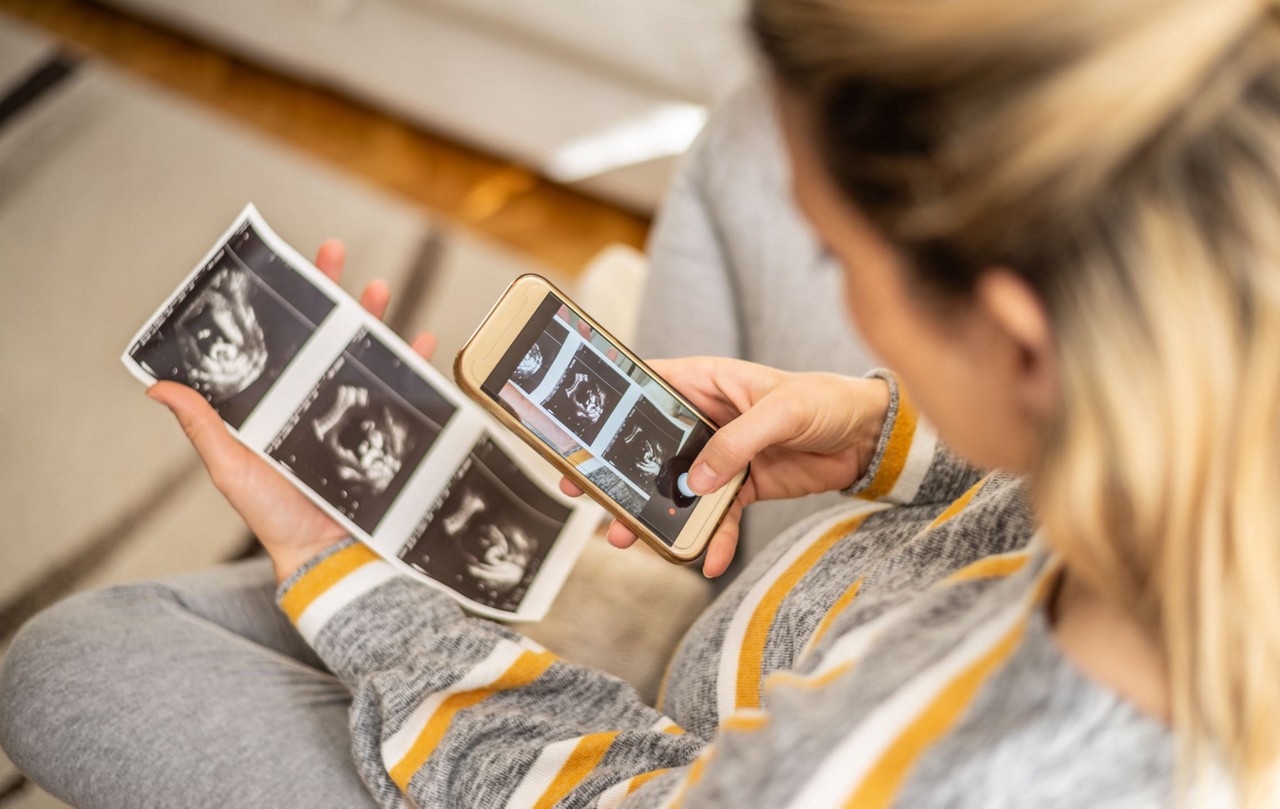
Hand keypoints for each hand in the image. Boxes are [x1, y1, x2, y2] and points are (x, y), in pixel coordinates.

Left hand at [147, 240, 437, 582]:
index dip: (282, 302)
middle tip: (333, 252)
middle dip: (332, 290)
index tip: (279, 264)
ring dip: (374, 316)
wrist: (328, 556)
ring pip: (367, 350)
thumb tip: (158, 386)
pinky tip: (423, 340)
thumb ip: (202, 427)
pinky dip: (418, 363)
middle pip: (326, 333)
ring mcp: (356, 411)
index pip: (281, 340)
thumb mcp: (230, 467)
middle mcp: (317, 398)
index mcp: (279, 401)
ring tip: (377, 286)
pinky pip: (409, 390)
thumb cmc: (274, 515)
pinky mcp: (391, 430)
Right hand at [560, 357, 888, 577]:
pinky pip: (718, 515)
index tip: (579, 431)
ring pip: (677, 486)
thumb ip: (736, 441)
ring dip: (656, 514)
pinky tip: (706, 559)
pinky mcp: (743, 484)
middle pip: (651, 445)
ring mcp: (722, 454)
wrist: (870, 438)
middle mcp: (706, 417)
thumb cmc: (827, 401)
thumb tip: (696, 479)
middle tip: (587, 495)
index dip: (611, 405)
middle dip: (621, 473)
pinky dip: (711, 538)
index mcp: (707, 382)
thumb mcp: (782, 412)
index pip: (647, 385)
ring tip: (630, 538)